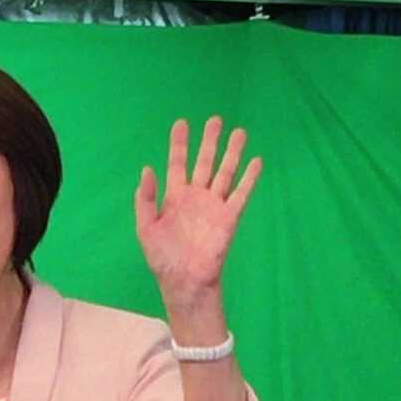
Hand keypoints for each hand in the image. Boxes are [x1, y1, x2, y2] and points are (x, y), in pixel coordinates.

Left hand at [134, 116, 259, 312]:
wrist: (184, 281)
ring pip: (225, 172)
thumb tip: (147, 169)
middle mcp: (196, 197)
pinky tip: (255, 160)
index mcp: (174, 197)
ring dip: (232, 152)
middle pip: (204, 162)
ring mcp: (214, 205)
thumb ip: (145, 199)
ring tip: (239, 131)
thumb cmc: (163, 258)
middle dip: (209, 141)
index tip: (181, 123)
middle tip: (215, 119)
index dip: (179, 144)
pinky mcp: (229, 217)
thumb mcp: (146, 228)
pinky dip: (248, 177)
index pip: (177, 164)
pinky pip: (240, 193)